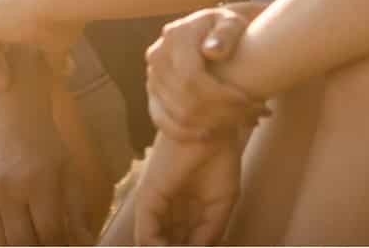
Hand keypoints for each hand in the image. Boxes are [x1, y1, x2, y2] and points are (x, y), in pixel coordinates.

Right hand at [0, 62, 96, 245]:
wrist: (9, 113)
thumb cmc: (46, 145)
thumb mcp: (68, 171)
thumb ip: (77, 211)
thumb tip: (86, 246)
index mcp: (39, 180)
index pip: (50, 233)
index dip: (60, 246)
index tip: (64, 246)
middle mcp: (8, 188)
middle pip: (23, 243)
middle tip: (46, 244)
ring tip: (29, 240)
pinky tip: (7, 240)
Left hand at [134, 132, 243, 246]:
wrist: (210, 132)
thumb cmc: (219, 160)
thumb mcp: (222, 203)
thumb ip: (211, 232)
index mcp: (185, 207)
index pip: (183, 241)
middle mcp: (167, 208)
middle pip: (168, 242)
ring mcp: (155, 205)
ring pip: (153, 243)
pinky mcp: (147, 200)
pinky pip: (146, 237)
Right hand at [145, 7, 265, 142]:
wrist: (212, 33)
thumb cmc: (228, 28)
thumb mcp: (232, 23)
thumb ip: (226, 33)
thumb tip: (213, 52)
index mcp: (174, 37)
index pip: (192, 78)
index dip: (221, 96)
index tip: (250, 102)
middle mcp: (157, 58)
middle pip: (187, 100)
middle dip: (225, 114)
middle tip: (256, 116)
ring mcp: (153, 79)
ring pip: (181, 117)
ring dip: (217, 126)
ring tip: (247, 122)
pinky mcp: (153, 97)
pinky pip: (168, 125)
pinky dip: (195, 134)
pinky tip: (223, 132)